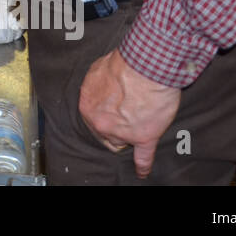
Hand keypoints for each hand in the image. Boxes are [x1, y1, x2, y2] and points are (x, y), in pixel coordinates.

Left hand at [78, 50, 180, 177]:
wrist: (147, 65)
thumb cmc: (125, 64)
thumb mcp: (98, 70)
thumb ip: (95, 86)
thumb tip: (98, 90)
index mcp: (88, 107)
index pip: (93, 119)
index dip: (105, 115)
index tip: (112, 113)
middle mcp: (101, 123)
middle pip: (107, 133)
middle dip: (116, 125)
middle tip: (127, 113)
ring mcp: (122, 132)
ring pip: (123, 142)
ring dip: (130, 134)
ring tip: (140, 120)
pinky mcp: (143, 137)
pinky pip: (142, 158)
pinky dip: (142, 165)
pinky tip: (141, 171)